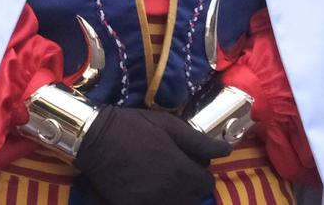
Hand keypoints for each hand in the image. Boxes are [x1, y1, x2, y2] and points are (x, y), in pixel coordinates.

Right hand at [73, 106, 226, 204]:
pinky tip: (148, 189)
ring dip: (175, 196)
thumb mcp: (170, 126)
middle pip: (194, 199)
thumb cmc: (134, 126)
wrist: (97, 137)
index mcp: (181, 170)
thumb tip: (227, 150)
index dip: (201, 172)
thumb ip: (200, 142)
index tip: (190, 163)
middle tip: (176, 171)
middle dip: (190, 186)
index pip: (207, 184)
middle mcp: (170, 192)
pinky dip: (157, 201)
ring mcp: (151, 203)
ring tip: (162, 181)